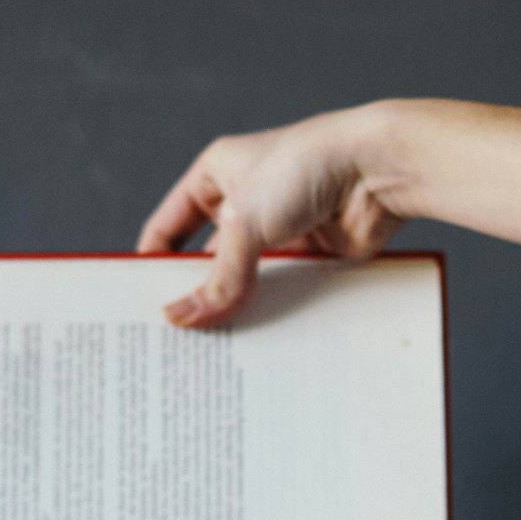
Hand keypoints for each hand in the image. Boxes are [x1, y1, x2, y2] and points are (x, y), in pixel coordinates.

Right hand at [136, 103, 408, 327]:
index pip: (169, 226)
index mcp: (217, 176)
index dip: (152, 262)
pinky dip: (271, 314)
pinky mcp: (310, 256)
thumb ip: (217, 277)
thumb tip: (181, 318)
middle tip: (173, 338)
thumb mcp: (246, 222)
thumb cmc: (308, 168)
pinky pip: (281, 293)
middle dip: (194, 294)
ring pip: (245, 281)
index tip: (140, 306)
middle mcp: (245, 204)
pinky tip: (257, 344)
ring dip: (234, 310)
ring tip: (212, 351)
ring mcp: (279, 232)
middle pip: (206, 261)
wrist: (381, 170)